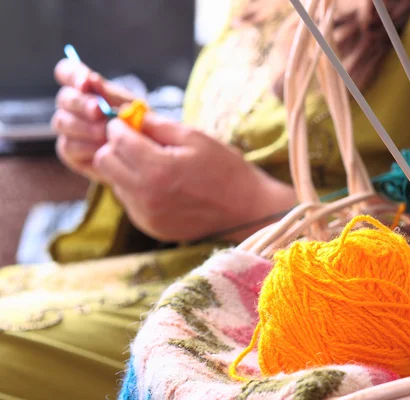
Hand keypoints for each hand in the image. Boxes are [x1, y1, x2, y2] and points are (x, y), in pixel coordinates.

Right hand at [52, 59, 134, 180]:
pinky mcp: (69, 151)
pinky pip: (68, 146)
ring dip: (85, 127)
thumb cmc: (136, 123)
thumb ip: (109, 93)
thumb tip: (92, 79)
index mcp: (84, 88)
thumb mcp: (128, 106)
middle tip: (99, 111)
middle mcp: (71, 106)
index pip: (66, 72)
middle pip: (64, 98)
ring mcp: (68, 128)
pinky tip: (102, 149)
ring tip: (106, 133)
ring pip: (62, 122)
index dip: (72, 75)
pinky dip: (86, 147)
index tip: (85, 83)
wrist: (146, 154)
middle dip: (82, 103)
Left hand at [94, 112, 296, 241]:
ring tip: (155, 166)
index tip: (132, 124)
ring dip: (126, 169)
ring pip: (114, 181)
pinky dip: (137, 189)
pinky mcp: (150, 226)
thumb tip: (129, 115)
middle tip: (139, 143)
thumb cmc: (225, 168)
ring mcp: (146, 214)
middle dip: (117, 147)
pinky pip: (129, 201)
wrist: (245, 209)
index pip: (116, 140)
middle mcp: (146, 195)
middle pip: (105, 161)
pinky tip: (162, 186)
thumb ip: (157, 125)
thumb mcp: (195, 137)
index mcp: (158, 169)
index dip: (120, 126)